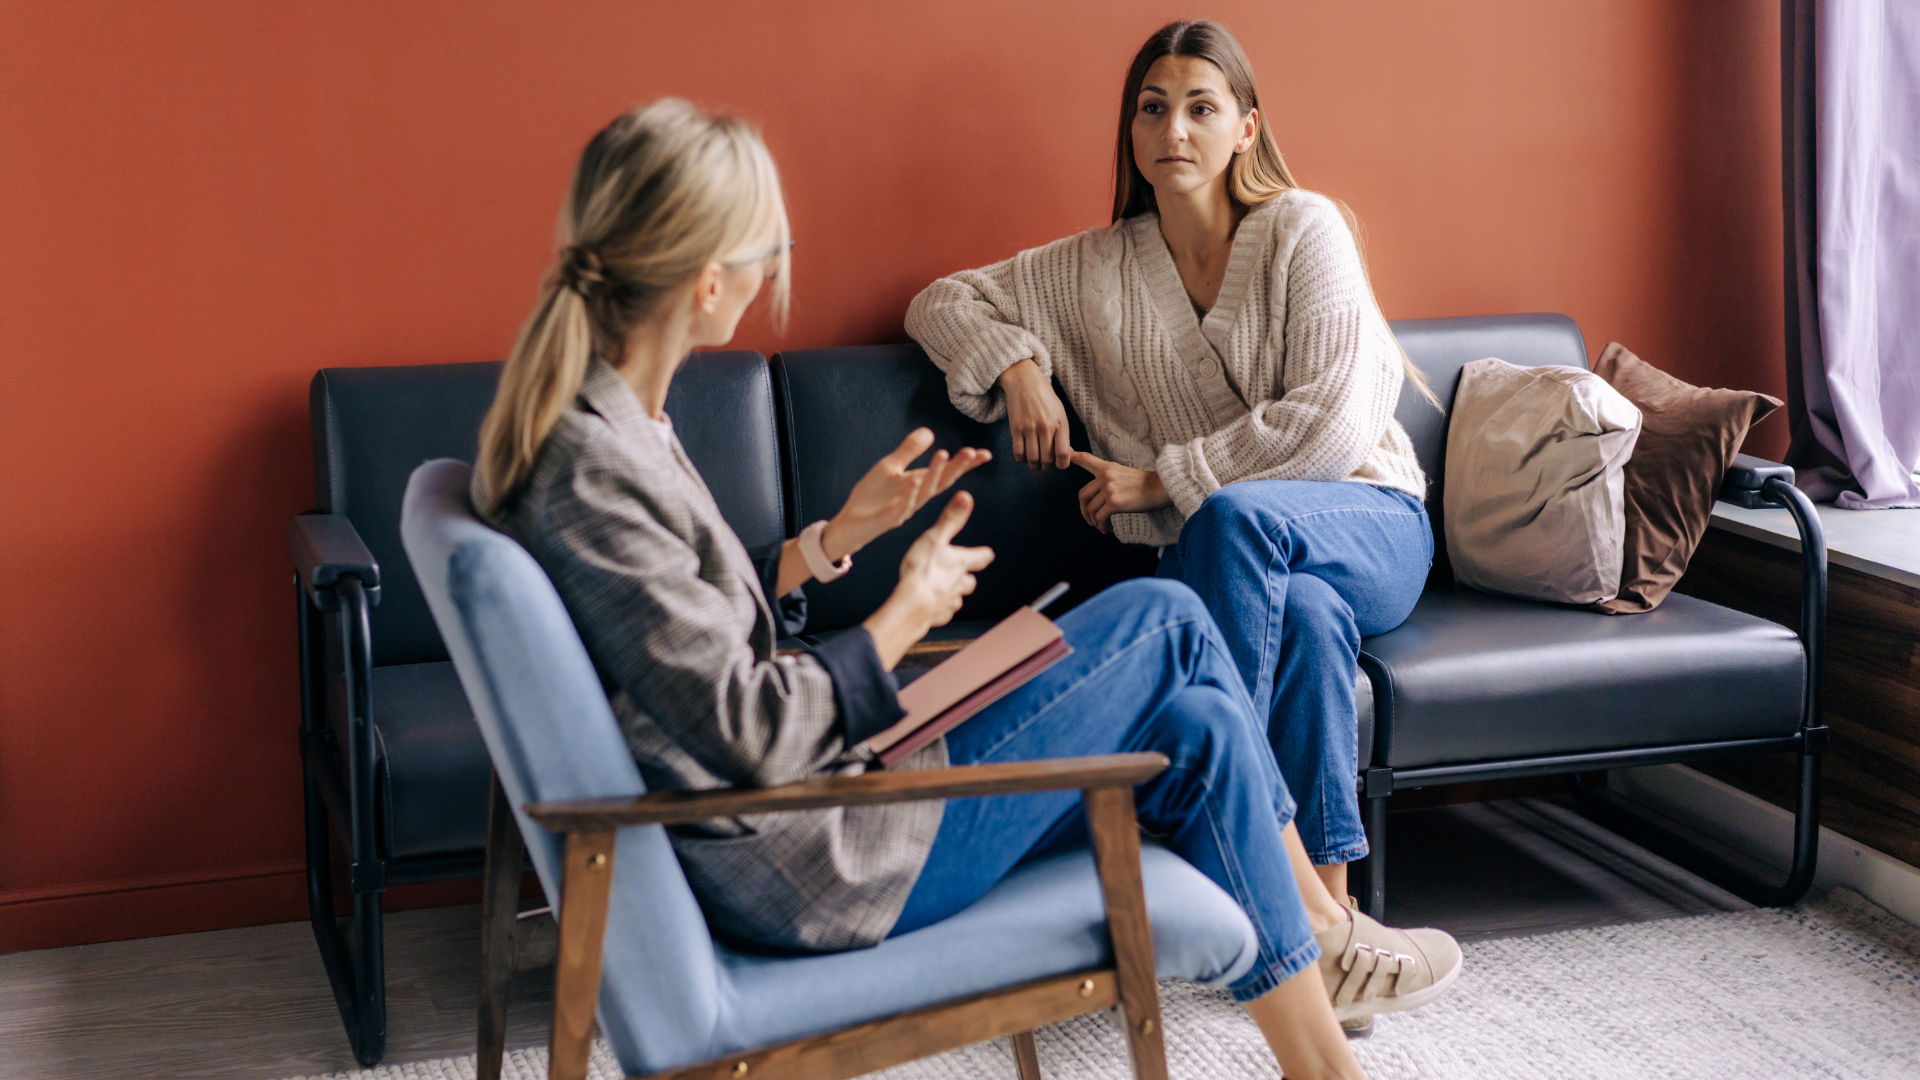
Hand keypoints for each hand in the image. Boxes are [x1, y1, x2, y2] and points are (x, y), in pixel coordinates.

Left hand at [822, 428, 989, 560]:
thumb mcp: (890, 467)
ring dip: (935, 474)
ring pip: (924, 492)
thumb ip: (909, 450)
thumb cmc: (872, 496)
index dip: (966, 465)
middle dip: (957, 467)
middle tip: (972, 452)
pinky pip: (900, 506)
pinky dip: (908, 494)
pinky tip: (914, 481)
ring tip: (944, 454)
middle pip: (941, 481)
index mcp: (919, 484)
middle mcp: (916, 497)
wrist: (850, 523)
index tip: (985, 454)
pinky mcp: (887, 518)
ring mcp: (903, 509)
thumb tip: (929, 432)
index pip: (947, 473)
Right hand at [862, 492, 995, 668]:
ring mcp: (950, 602)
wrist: (911, 605)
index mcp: (961, 563)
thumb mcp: (935, 538)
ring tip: (941, 588)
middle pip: (970, 581)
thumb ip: (950, 519)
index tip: (985, 553)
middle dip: (966, 576)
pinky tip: (930, 605)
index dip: (983, 554)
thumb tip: (966, 498)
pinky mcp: (938, 616)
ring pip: (957, 598)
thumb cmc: (922, 571)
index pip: (981, 557)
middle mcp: (960, 584)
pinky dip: (939, 608)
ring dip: (952, 593)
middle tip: (959, 572)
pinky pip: (942, 613)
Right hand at [997, 359, 1070, 470]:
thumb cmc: (1045, 398)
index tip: (1059, 464)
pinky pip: (1018, 452)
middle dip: (1047, 467)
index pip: (1064, 454)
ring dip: (1034, 466)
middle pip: (1047, 459)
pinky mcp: (1015, 428)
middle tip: (1046, 466)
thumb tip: (1066, 455)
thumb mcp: (1060, 412)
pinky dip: (1021, 459)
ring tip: (1035, 464)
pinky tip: (1024, 457)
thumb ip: (1063, 433)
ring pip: (1032, 458)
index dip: (1062, 465)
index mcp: (1060, 423)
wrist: (1025, 381)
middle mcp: (1046, 426)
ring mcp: (1029, 428)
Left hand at [1071, 451, 1169, 533]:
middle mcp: (1105, 476)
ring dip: (1095, 522)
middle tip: (1091, 520)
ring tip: (1103, 526)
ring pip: (1091, 510)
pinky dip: (1102, 526)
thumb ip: (1110, 480)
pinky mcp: (1114, 503)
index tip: (1066, 458)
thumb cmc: (1147, 485)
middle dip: (1084, 511)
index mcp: (1108, 468)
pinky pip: (1100, 517)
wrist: (1162, 488)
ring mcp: (1109, 489)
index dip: (1073, 457)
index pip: (1086, 459)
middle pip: (1083, 495)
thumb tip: (1100, 498)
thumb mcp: (1125, 474)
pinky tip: (1108, 528)